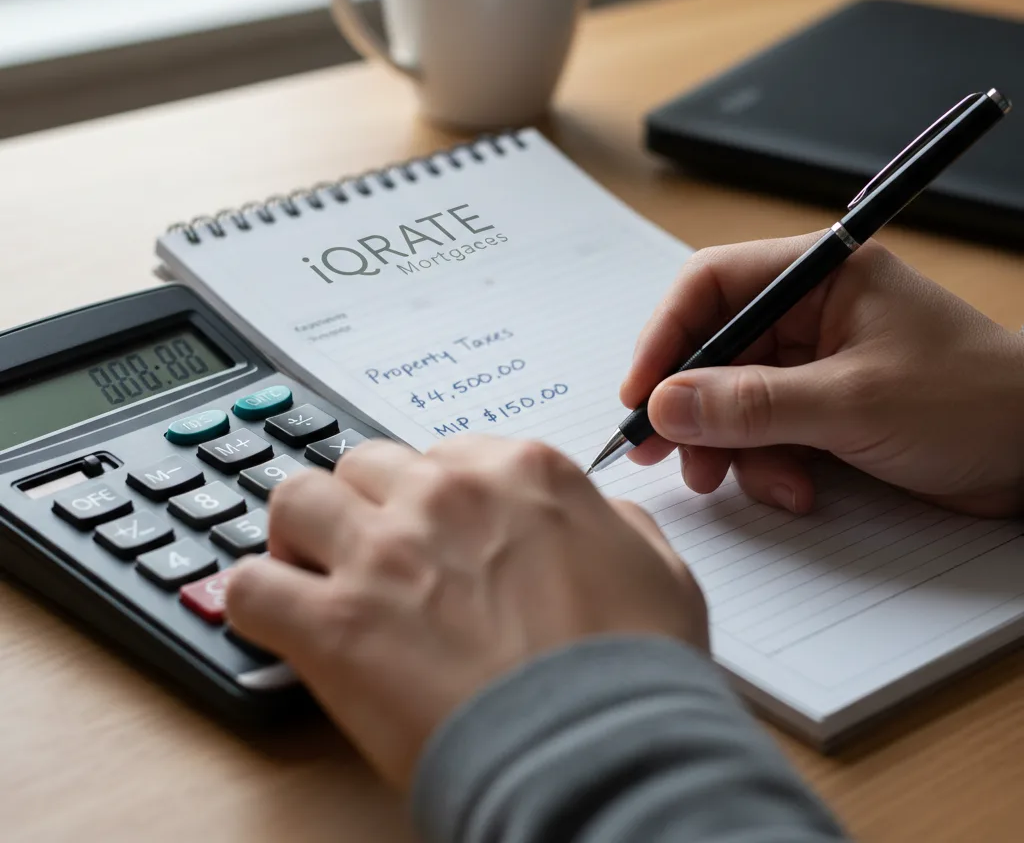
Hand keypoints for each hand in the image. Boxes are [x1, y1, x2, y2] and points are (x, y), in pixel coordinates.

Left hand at [225, 436, 706, 785]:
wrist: (602, 753)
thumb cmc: (635, 671)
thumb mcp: (659, 569)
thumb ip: (615, 521)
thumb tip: (596, 515)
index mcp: (519, 472)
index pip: (443, 452)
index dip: (431, 495)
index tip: (430, 529)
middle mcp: (444, 495)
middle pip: (365, 464)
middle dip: (367, 505)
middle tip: (374, 552)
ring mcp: (383, 553)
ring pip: (296, 499)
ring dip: (299, 533)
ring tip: (311, 569)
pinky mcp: (334, 626)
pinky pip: (248, 585)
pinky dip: (255, 600)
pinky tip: (281, 622)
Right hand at [621, 233, 1023, 516]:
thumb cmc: (971, 401)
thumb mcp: (853, 402)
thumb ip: (753, 404)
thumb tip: (666, 405)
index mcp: (819, 275)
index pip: (711, 285)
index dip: (666, 336)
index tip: (640, 393)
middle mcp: (809, 312)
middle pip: (713, 347)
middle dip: (689, 404)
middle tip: (661, 452)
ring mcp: (814, 363)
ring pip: (732, 398)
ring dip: (727, 445)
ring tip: (736, 482)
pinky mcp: (822, 409)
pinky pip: (763, 431)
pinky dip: (765, 465)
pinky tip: (796, 491)